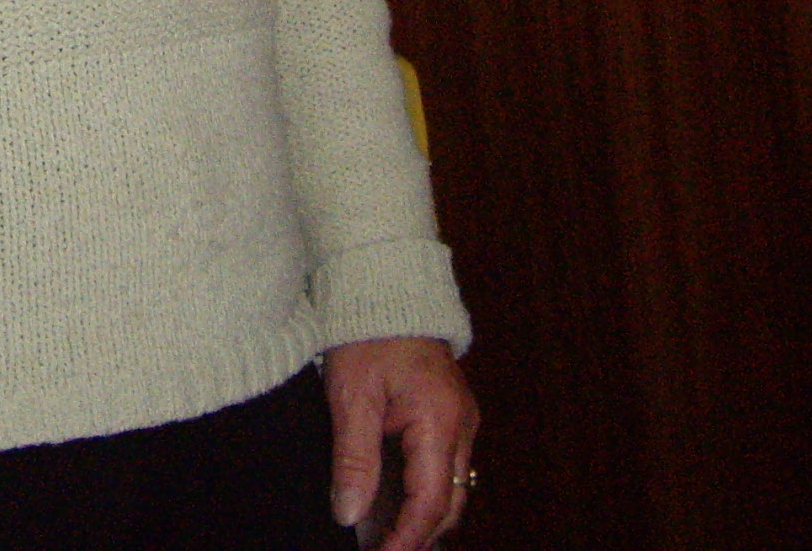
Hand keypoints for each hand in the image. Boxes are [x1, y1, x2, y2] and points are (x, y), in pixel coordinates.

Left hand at [322, 336, 476, 550]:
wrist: (386, 286)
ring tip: (382, 538)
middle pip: (449, 504)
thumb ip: (354, 459)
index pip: (431, 502)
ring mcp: (460, 419)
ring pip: (450, 489)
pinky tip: (392, 504)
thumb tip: (350, 513)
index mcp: (440, 420)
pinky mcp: (450, 414)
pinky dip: (422, 491)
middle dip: (417, 537)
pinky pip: (444, 467)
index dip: (406, 540)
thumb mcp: (351, 395)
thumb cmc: (368, 330)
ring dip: (421, 517)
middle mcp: (461, 424)